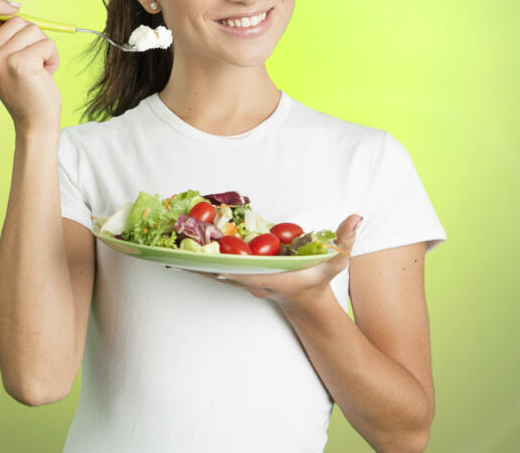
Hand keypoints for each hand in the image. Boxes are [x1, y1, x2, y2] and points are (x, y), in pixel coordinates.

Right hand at [0, 0, 61, 130]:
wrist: (34, 121)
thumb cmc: (25, 87)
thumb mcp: (4, 56)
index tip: (14, 8)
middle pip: (14, 19)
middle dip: (31, 34)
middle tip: (30, 59)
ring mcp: (0, 61)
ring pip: (33, 29)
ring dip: (43, 47)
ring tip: (38, 68)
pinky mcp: (20, 64)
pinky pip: (46, 43)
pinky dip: (52, 57)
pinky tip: (45, 74)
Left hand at [179, 214, 362, 309]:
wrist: (305, 301)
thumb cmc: (318, 280)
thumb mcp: (336, 262)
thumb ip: (346, 240)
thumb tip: (357, 217)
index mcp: (271, 278)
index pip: (245, 273)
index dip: (225, 266)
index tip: (206, 260)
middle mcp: (250, 280)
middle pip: (220, 271)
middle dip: (198, 260)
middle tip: (172, 247)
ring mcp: (240, 280)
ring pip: (211, 270)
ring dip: (190, 260)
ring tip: (162, 248)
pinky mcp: (235, 276)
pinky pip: (212, 267)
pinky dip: (195, 260)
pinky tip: (174, 252)